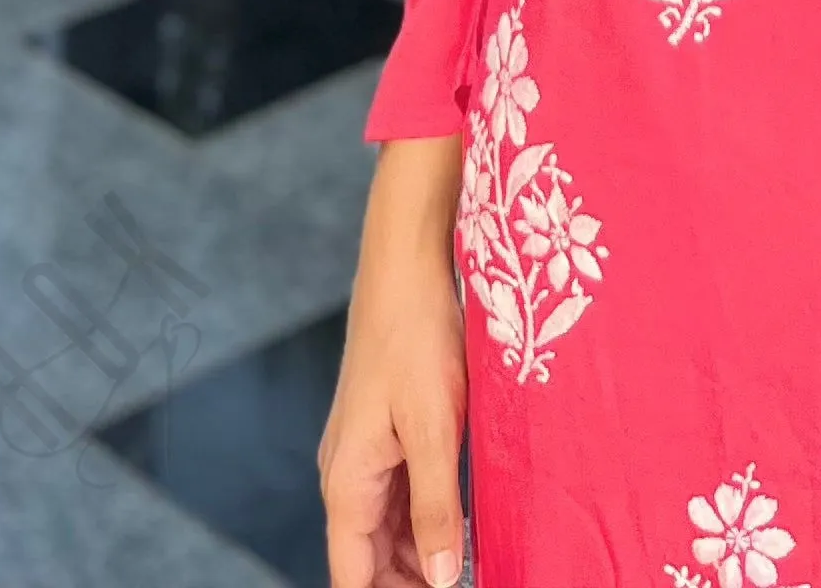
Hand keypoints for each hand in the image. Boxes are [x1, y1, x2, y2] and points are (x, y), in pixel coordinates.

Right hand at [322, 137, 470, 587]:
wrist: (406, 264)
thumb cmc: (415, 337)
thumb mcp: (433, 427)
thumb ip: (436, 507)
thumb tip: (439, 579)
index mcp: (347, 484)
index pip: (355, 577)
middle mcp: (349, 476)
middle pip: (372, 559)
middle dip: (413, 579)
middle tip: (472, 581)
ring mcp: (367, 454)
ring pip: (390, 529)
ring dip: (425, 553)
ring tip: (473, 565)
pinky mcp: (389, 432)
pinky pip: (404, 494)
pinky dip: (430, 517)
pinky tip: (467, 524)